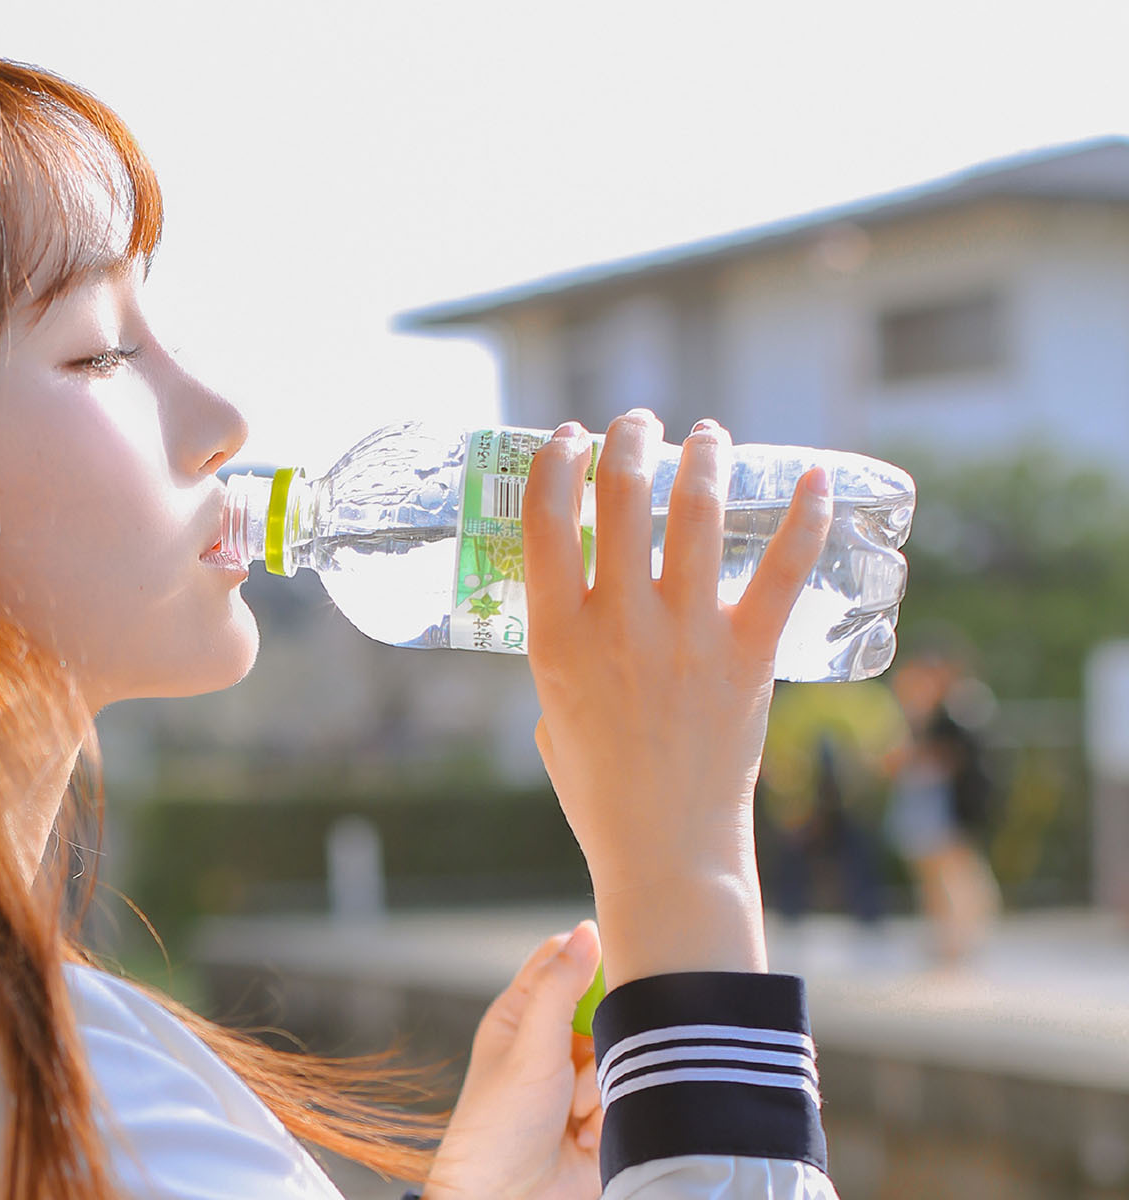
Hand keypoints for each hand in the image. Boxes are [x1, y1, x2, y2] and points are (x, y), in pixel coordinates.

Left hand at [423, 923, 603, 1199]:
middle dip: (599, 1045)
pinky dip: (611, 1118)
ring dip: (602, 1088)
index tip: (615, 967)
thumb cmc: (497, 1127)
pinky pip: (632, 1096)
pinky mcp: (606, 1116)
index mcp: (525, 1014)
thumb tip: (586, 931)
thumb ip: (560, 987)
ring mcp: (582, 1080)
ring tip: (570, 1116)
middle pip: (606, 1011)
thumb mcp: (529, 1047)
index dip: (592, 960)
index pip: (565, 961)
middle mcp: (555, 1042)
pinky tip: (583, 1137)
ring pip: (623, 1056)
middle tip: (575, 1066)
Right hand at [521, 411, 830, 985]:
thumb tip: (587, 602)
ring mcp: (687, 635)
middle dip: (628, 442)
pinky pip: (783, 573)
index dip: (555, 464)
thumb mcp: (549, 709)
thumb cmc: (599, 787)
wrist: (666, 848)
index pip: (545, 521)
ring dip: (702, 459)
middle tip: (638, 424)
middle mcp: (619, 623)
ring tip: (706, 435)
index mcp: (556, 637)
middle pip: (620, 499)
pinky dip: (806, 520)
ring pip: (697, 515)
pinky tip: (815, 479)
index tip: (568, 437)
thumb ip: (564, 649)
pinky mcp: (747, 655)